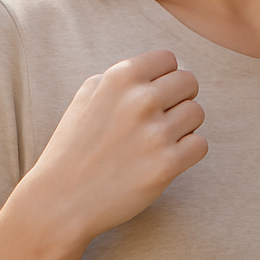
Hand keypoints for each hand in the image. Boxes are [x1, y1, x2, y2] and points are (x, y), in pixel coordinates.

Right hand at [20, 49, 206, 248]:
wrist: (60, 200)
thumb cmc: (73, 150)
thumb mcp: (86, 98)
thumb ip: (120, 80)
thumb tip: (157, 73)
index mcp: (120, 77)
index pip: (169, 59)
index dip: (164, 79)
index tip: (153, 98)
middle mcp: (141, 100)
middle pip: (189, 83)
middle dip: (178, 100)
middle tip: (159, 122)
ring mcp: (155, 133)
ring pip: (197, 113)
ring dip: (184, 127)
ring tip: (158, 143)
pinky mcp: (167, 165)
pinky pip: (199, 145)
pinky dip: (187, 153)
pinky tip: (164, 160)